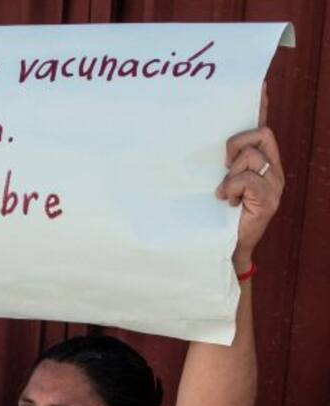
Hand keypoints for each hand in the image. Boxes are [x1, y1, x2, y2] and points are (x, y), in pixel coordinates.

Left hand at [217, 87, 282, 267]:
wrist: (223, 249)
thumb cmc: (215, 217)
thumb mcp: (215, 182)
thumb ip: (218, 165)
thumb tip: (200, 143)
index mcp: (262, 162)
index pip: (262, 127)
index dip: (261, 106)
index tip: (257, 85)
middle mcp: (273, 168)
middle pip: (261, 134)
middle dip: (236, 145)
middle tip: (223, 167)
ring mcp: (274, 184)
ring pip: (252, 156)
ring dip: (231, 173)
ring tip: (223, 192)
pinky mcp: (269, 199)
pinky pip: (249, 179)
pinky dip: (232, 187)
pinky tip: (225, 200)